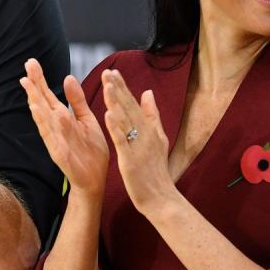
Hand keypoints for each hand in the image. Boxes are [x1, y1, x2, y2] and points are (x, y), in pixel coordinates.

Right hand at [20, 59, 108, 196]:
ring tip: (28, 86)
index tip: (31, 63)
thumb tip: (67, 77)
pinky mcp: (60, 153)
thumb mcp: (86, 119)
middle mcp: (56, 126)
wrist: (95, 180)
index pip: (48, 95)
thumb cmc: (91, 151)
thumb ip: (76, 100)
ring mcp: (56, 140)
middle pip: (42, 103)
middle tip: (27, 65)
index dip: (39, 80)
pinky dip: (44, 125)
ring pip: (43, 118)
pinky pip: (50, 137)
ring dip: (36, 103)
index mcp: (63, 117)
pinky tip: (38, 112)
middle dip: (35, 85)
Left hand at [101, 69, 175, 216]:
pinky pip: (122, 141)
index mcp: (149, 128)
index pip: (133, 104)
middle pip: (129, 108)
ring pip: (126, 120)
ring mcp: (138, 146)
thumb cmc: (156, 170)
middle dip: (118, 89)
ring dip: (116, 102)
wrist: (161, 198)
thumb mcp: (158, 138)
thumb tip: (147, 92)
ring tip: (108, 86)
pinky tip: (108, 114)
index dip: (123, 87)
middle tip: (107, 72)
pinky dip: (116, 127)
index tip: (113, 71)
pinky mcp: (131, 159)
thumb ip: (152, 115)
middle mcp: (145, 134)